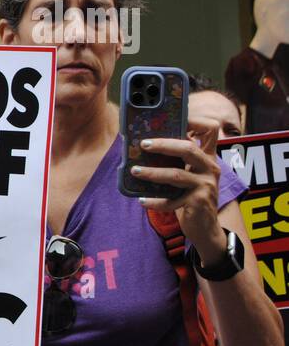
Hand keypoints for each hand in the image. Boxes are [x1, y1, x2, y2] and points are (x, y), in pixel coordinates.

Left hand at [134, 130, 225, 261]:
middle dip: (163, 145)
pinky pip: (171, 200)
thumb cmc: (190, 197)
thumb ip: (176, 161)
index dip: (195, 120)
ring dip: (152, 173)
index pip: (209, 131)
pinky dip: (154, 201)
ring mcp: (206, 185)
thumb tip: (142, 146)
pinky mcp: (198, 202)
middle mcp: (210, 168)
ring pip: (176, 175)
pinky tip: (142, 200)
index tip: (172, 118)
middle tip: (142, 144)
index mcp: (207, 157)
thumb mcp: (187, 175)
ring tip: (134, 171)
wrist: (205, 227)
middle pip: (187, 148)